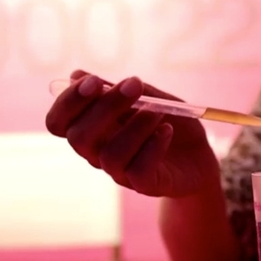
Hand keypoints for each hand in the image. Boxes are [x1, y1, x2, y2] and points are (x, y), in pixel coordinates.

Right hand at [45, 70, 218, 197]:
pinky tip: (167, 131)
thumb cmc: (172, 124)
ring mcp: (122, 172)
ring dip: (136, 126)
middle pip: (78, 138)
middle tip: (134, 85)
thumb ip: (119, 89)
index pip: (58, 123)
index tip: (94, 81)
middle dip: (104, 107)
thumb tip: (76, 75)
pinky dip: (153, 146)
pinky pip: (139, 170)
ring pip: (109, 155)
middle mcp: (100, 153)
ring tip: (159, 112)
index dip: (68, 102)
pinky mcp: (147, 185)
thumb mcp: (152, 98)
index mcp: (94, 129)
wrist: (202, 157)